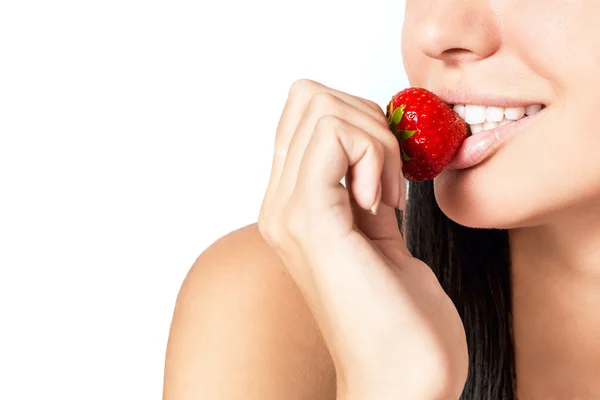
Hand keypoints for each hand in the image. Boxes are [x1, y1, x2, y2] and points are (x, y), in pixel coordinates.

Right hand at [258, 79, 467, 398]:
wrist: (401, 377)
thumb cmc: (398, 314)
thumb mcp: (380, 231)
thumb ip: (363, 183)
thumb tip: (370, 135)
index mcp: (292, 205)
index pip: (303, 111)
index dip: (357, 122)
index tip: (386, 172)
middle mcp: (278, 205)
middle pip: (308, 98)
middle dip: (367, 121)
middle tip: (388, 177)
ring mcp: (288, 212)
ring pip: (323, 109)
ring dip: (376, 139)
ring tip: (387, 195)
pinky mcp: (313, 221)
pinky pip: (336, 138)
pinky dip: (376, 155)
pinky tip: (385, 204)